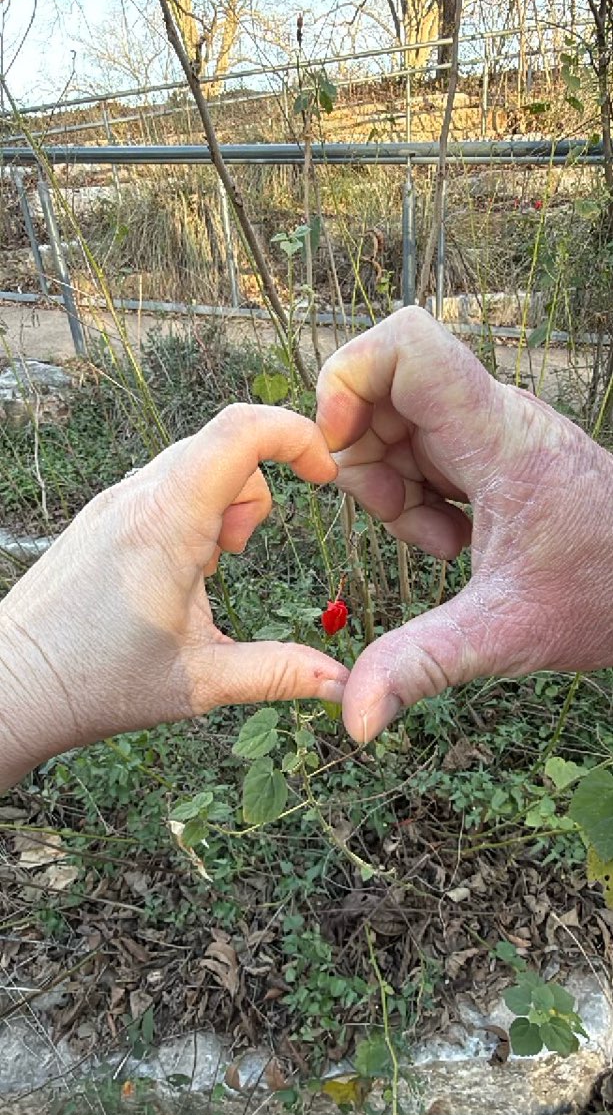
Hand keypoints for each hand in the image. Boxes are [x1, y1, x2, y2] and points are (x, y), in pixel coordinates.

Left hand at [0, 405, 347, 788]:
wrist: (12, 685)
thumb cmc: (95, 683)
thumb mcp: (201, 682)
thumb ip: (280, 674)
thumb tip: (345, 684)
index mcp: (167, 524)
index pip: (241, 430)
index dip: (296, 434)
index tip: (322, 474)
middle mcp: (139, 496)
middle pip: (225, 444)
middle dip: (259, 488)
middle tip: (239, 553)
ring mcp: (116, 500)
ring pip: (196, 463)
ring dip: (224, 503)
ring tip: (207, 569)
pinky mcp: (104, 513)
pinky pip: (166, 483)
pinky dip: (193, 511)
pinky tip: (179, 570)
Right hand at [316, 307, 612, 741]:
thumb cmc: (602, 595)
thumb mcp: (501, 634)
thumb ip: (420, 666)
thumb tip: (354, 722)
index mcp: (496, 437)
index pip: (405, 344)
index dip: (349, 379)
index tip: (338, 448)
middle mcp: (492, 417)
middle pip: (383, 390)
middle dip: (363, 456)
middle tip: (399, 518)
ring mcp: (492, 431)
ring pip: (398, 422)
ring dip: (391, 482)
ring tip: (439, 540)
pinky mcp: (492, 451)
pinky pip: (424, 449)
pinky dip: (417, 492)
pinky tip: (454, 538)